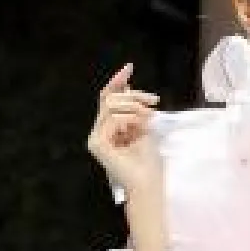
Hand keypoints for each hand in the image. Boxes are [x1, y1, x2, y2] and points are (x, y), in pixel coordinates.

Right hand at [86, 64, 162, 193]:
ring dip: (134, 106)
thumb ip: (134, 109)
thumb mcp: (143, 127)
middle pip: (110, 98)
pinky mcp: (96, 144)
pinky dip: (129, 119)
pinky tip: (139, 127)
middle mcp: (99, 132)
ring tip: (149, 116)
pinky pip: (112, 119)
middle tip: (153, 102)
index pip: (108, 98)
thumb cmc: (148, 162)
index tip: (130, 67)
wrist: (147, 184)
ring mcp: (95, 138)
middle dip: (134, 95)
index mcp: (109, 128)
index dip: (117, 81)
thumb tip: (128, 87)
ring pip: (111, 105)